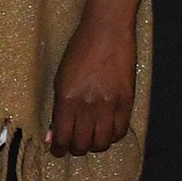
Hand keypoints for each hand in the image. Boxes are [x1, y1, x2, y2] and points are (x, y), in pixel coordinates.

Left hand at [48, 14, 135, 155]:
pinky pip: (120, 131)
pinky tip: (107, 129)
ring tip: (91, 138)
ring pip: (102, 143)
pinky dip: (112, 136)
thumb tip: (54, 136)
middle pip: (82, 145)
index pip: (61, 138)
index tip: (57, 150)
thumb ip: (58, 109)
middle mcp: (87, 106)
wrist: (107, 30)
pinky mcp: (127, 102)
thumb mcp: (60, 79)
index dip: (58, 149)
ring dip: (94, 145)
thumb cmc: (79, 50)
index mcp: (66, 100)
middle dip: (75, 148)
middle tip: (74, 143)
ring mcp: (109, 105)